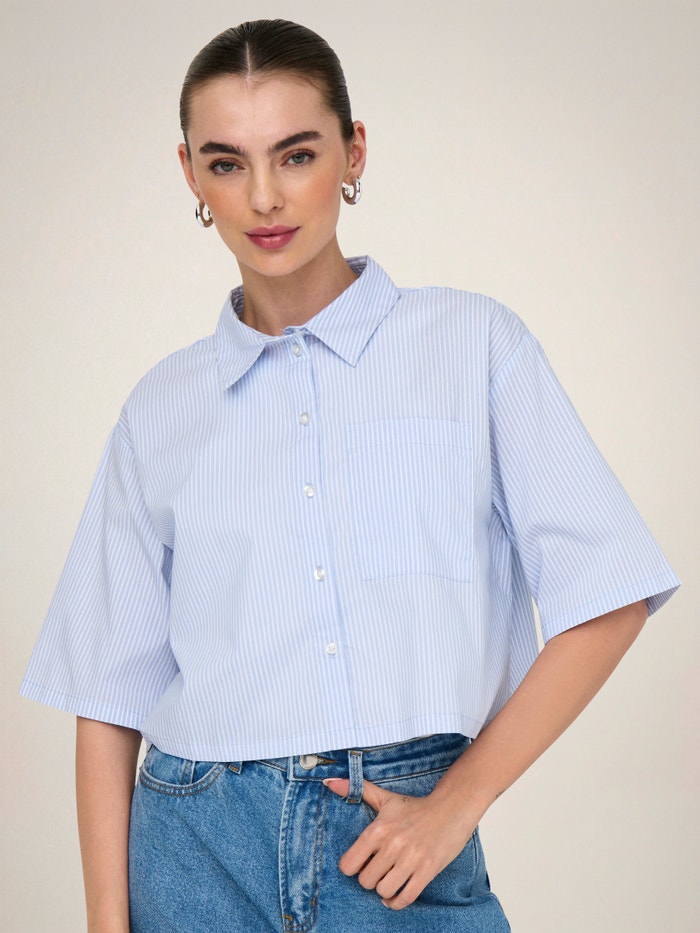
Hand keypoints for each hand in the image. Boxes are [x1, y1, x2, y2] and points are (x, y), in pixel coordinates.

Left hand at [324, 777, 474, 909]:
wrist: (450, 809)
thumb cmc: (414, 807)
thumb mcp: (384, 798)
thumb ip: (357, 790)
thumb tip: (328, 782)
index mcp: (378, 829)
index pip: (349, 864)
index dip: (352, 867)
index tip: (361, 862)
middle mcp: (392, 845)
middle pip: (365, 881)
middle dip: (369, 878)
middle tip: (378, 869)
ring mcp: (411, 860)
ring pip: (384, 890)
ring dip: (384, 889)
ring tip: (388, 879)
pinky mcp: (427, 871)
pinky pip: (405, 898)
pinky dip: (397, 901)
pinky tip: (395, 894)